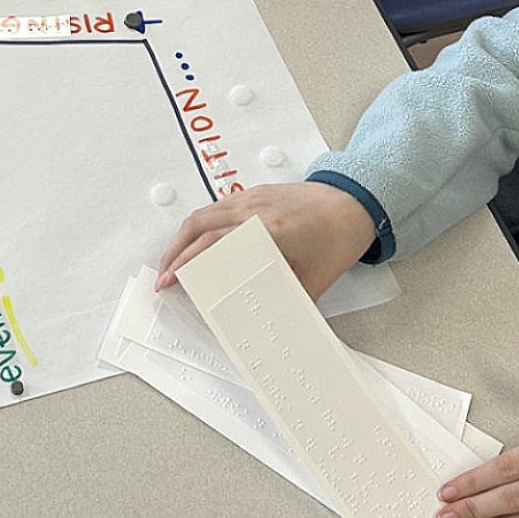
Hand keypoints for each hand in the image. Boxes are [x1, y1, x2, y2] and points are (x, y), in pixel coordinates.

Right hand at [155, 181, 377, 299]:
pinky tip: (196, 243)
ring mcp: (253, 196)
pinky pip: (217, 206)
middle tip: (163, 277)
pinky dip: (200, 225)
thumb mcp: (313, 281)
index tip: (171, 280)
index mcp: (270, 229)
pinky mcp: (254, 193)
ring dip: (183, 238)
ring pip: (204, 212)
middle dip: (174, 251)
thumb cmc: (338, 239)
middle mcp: (256, 208)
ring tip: (173, 263)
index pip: (214, 242)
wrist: (355, 203)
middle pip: (198, 224)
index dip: (186, 262)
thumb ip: (284, 300)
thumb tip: (262, 324)